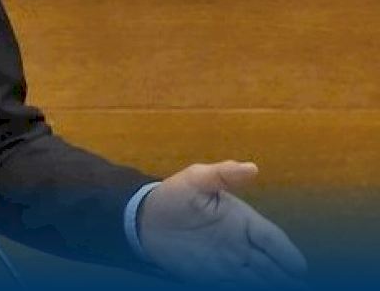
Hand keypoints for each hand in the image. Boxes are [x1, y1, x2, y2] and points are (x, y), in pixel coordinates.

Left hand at [139, 161, 306, 287]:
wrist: (144, 220)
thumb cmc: (172, 196)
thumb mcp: (195, 179)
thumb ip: (222, 174)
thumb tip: (251, 167)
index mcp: (242, 220)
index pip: (271, 238)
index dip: (287, 253)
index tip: (300, 268)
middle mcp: (240, 243)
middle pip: (271, 263)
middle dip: (286, 276)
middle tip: (302, 286)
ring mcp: (228, 261)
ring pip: (258, 277)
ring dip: (270, 284)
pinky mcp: (212, 275)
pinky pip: (235, 285)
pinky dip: (246, 289)